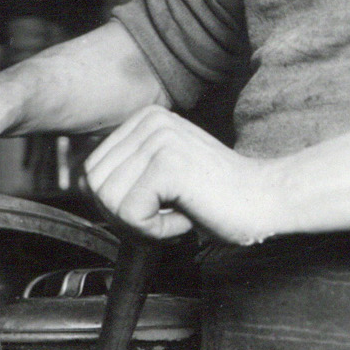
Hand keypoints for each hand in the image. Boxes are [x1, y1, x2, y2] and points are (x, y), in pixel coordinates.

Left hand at [82, 107, 283, 245]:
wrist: (267, 201)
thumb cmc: (218, 199)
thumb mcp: (161, 178)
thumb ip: (125, 173)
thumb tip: (83, 184)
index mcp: (145, 119)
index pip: (92, 171)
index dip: (119, 204)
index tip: (161, 204)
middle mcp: (149, 120)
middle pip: (94, 185)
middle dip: (125, 215)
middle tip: (168, 215)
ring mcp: (158, 138)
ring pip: (109, 201)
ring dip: (144, 224)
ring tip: (180, 213)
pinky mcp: (167, 163)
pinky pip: (131, 215)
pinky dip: (157, 231)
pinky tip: (187, 218)